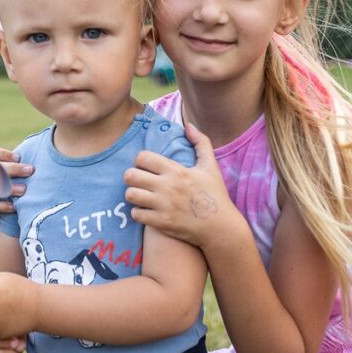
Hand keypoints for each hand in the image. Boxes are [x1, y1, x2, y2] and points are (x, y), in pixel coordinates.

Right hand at [0, 145, 33, 245]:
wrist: (0, 225)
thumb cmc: (10, 198)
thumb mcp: (13, 182)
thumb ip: (18, 171)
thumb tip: (34, 164)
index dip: (3, 153)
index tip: (19, 158)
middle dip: (13, 168)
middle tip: (29, 171)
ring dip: (8, 187)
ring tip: (24, 190)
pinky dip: (1, 205)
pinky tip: (14, 207)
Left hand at [124, 123, 236, 250]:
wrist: (220, 227)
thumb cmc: (215, 194)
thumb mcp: (211, 166)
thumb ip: (201, 143)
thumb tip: (188, 125)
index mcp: (176, 171)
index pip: (142, 157)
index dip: (141, 160)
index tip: (146, 166)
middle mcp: (167, 187)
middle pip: (130, 175)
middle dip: (132, 176)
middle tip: (139, 180)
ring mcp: (163, 206)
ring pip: (130, 195)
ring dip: (133, 194)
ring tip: (140, 195)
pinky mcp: (161, 223)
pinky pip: (136, 214)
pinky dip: (138, 212)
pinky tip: (146, 210)